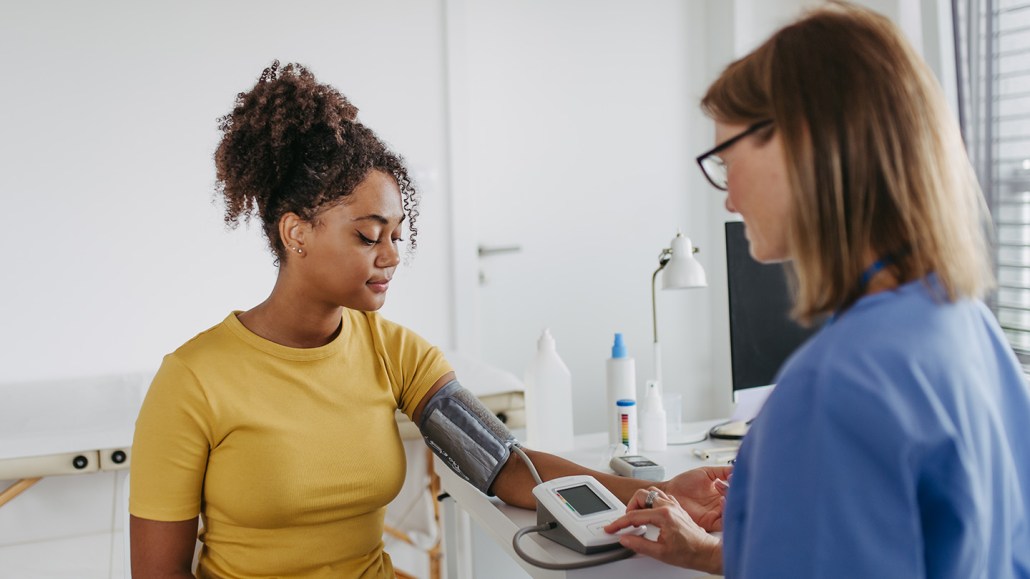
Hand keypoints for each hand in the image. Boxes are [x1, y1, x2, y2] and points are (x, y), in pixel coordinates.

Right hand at [604, 488, 722, 573]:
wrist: (706, 553)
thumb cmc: (690, 553)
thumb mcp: (660, 553)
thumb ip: (639, 544)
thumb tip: (625, 539)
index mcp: (663, 515)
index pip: (634, 515)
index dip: (619, 523)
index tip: (611, 528)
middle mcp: (669, 506)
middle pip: (641, 496)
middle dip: (629, 507)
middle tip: (626, 522)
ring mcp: (674, 505)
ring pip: (651, 493)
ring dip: (640, 503)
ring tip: (637, 517)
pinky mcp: (677, 508)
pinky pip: (661, 497)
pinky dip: (651, 503)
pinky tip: (650, 514)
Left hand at [658, 466, 731, 531]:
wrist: (670, 490)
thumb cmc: (684, 482)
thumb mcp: (706, 473)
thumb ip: (722, 471)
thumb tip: (737, 469)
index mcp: (721, 493)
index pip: (736, 492)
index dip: (737, 485)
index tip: (733, 476)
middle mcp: (720, 505)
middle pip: (736, 504)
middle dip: (737, 494)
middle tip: (731, 483)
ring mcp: (715, 514)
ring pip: (732, 513)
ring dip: (732, 503)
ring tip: (726, 492)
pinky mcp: (709, 522)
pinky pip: (723, 523)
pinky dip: (726, 514)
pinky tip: (722, 500)